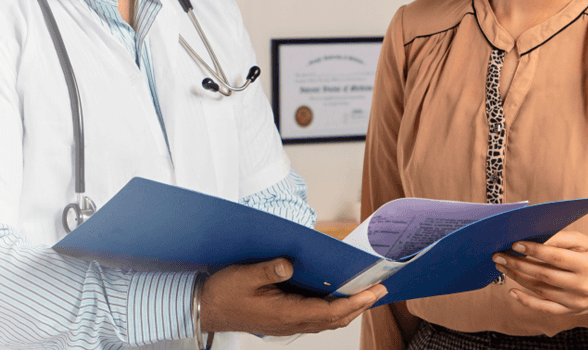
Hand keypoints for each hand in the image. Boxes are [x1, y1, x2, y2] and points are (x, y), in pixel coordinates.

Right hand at [199, 258, 387, 335]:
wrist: (206, 308)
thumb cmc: (224, 291)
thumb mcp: (243, 275)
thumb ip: (267, 269)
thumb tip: (289, 262)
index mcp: (283, 313)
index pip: (328, 312)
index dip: (353, 302)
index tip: (372, 292)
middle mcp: (290, 322)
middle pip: (334, 319)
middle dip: (360, 305)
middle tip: (381, 289)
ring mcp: (288, 324)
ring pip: (327, 321)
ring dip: (350, 308)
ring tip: (368, 293)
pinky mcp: (285, 320)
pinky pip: (317, 318)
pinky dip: (334, 309)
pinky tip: (340, 296)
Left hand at [492, 231, 587, 315]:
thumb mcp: (586, 242)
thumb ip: (560, 238)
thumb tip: (533, 236)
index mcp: (587, 264)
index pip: (555, 257)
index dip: (533, 250)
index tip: (514, 243)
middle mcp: (582, 285)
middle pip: (544, 274)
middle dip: (518, 264)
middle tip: (498, 255)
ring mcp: (576, 301)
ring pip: (541, 290)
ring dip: (517, 278)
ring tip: (502, 266)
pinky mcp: (572, 311)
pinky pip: (546, 309)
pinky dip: (527, 302)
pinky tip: (512, 291)